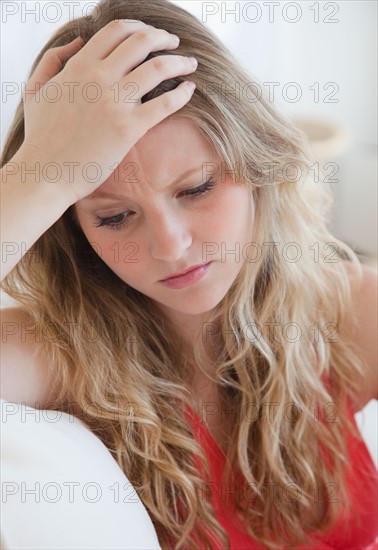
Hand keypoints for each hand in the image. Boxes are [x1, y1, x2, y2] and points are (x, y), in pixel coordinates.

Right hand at [20, 20, 197, 203]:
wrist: (46, 173)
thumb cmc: (41, 138)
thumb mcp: (36, 90)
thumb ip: (53, 60)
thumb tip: (78, 41)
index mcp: (78, 66)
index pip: (116, 31)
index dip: (139, 27)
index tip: (151, 34)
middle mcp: (98, 78)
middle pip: (141, 41)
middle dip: (163, 38)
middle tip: (175, 43)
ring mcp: (115, 102)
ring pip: (158, 68)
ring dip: (180, 62)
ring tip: (190, 64)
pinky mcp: (128, 128)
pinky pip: (164, 104)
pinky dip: (182, 93)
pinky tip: (190, 90)